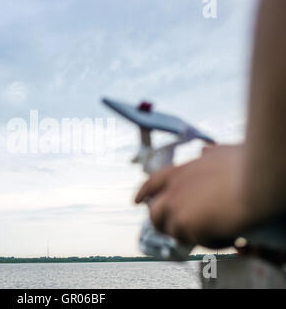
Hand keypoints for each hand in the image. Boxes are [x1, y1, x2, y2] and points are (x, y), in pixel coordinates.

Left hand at [135, 145, 251, 247]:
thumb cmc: (247, 164)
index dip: (143, 193)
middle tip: (179, 229)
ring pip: (174, 231)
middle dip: (162, 223)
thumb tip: (205, 150)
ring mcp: (177, 208)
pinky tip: (228, 236)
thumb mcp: (224, 153)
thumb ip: (211, 154)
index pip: (152, 183)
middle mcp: (173, 190)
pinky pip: (196, 242)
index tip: (135, 201)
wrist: (256, 181)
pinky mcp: (186, 226)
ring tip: (214, 231)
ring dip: (191, 234)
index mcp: (180, 172)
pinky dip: (212, 241)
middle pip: (154, 213)